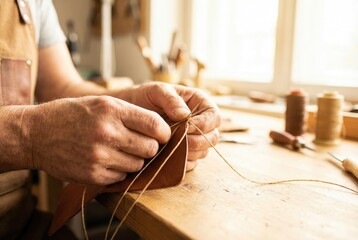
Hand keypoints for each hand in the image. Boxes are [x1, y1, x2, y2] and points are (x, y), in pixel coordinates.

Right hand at [27, 96, 170, 184]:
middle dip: (149, 147)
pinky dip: (119, 170)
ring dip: (134, 159)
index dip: (164, 132)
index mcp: (111, 110)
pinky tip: (106, 160)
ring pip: (138, 165)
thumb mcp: (101, 103)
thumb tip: (160, 128)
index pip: (154, 125)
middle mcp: (106, 133)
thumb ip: (130, 113)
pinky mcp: (93, 175)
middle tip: (139, 143)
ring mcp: (99, 156)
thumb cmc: (72, 115)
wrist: (36, 134)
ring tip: (118, 150)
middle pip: (150, 148)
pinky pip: (122, 176)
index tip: (162, 134)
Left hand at [115, 82, 220, 170]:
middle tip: (177, 140)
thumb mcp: (157, 91)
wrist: (131, 112)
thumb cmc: (145, 97)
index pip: (214, 117)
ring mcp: (194, 139)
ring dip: (189, 153)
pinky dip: (182, 163)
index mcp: (199, 103)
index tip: (188, 127)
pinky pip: (191, 164)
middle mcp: (201, 122)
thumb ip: (171, 100)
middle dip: (198, 141)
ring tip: (169, 147)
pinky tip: (168, 157)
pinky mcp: (185, 153)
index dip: (205, 124)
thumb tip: (185, 115)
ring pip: (203, 152)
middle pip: (213, 137)